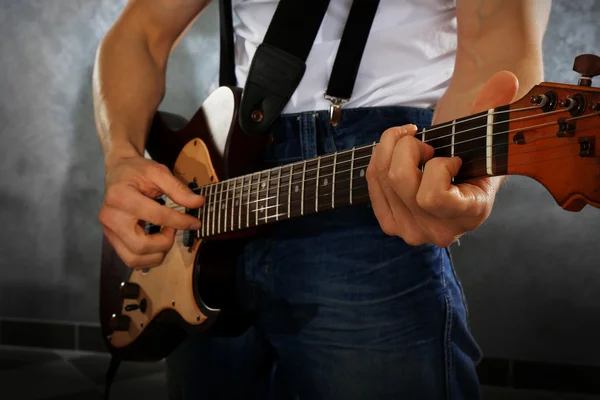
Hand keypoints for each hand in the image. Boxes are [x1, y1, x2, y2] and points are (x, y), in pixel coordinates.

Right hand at [99, 156, 203, 268]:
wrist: (118, 172)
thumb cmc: (138, 171)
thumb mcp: (159, 172)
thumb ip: (178, 189)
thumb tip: (199, 203)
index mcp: (121, 197)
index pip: (156, 217)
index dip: (180, 222)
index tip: (195, 222)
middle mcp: (110, 217)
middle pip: (141, 246)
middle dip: (165, 243)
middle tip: (173, 230)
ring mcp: (108, 230)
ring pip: (134, 259)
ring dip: (157, 254)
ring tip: (165, 237)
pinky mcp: (111, 238)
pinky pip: (130, 259)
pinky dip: (148, 257)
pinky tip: (157, 243)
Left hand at [366, 71, 518, 246]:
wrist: (462, 178)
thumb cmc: (475, 155)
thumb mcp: (486, 133)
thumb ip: (495, 106)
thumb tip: (506, 78)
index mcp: (471, 214)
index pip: (433, 196)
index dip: (438, 166)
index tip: (453, 158)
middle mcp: (439, 231)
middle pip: (400, 181)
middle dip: (409, 148)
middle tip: (427, 143)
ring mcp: (412, 231)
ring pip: (383, 178)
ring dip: (393, 148)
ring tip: (413, 143)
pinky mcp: (391, 224)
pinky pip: (373, 182)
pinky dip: (381, 158)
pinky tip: (398, 154)